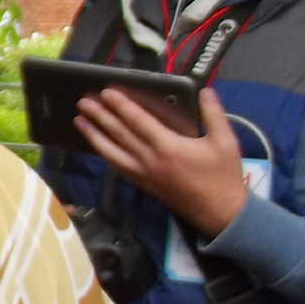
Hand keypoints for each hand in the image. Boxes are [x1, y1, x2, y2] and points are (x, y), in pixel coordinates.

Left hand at [75, 86, 247, 239]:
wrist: (219, 212)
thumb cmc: (223, 176)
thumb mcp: (225, 142)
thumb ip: (214, 114)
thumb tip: (206, 92)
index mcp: (168, 147)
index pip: (138, 121)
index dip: (121, 105)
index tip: (106, 93)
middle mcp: (150, 159)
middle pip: (119, 133)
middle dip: (100, 116)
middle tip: (83, 102)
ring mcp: (143, 173)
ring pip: (112, 151)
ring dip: (94, 134)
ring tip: (79, 121)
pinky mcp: (142, 183)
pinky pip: (118, 165)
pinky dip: (105, 153)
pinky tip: (97, 145)